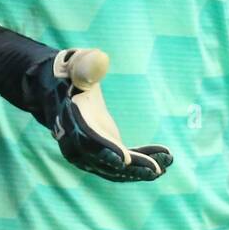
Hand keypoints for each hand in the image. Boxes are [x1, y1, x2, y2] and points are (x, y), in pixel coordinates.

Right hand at [24, 48, 172, 182]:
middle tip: (155, 169)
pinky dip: (143, 161)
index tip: (124, 159)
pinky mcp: (105, 153)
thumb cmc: (72, 73)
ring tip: (167, 163)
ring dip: (141, 169)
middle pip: (103, 162)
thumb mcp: (76, 64)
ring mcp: (90, 153)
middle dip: (130, 167)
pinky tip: (165, 158)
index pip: (86, 140)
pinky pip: (124, 163)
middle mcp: (76, 144)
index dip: (104, 150)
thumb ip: (86, 64)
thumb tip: (100, 60)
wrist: (60, 90)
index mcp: (70, 121)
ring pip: (116, 169)